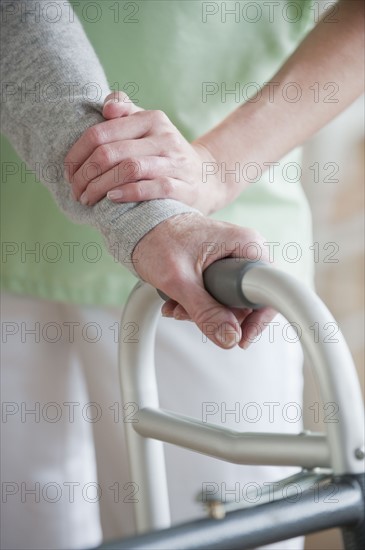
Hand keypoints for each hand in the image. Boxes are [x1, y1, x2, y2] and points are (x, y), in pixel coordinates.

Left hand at [64, 92, 224, 214]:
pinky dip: (129, 193)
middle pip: (111, 152)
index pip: (102, 132)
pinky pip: (153, 188)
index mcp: (151, 119)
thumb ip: (126, 112)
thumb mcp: (150, 128)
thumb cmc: (167, 154)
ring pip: (129, 169)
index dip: (78, 153)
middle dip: (86, 174)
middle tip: (75, 190)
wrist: (209, 178)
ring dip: (101, 186)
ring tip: (88, 198)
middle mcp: (164, 137)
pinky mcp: (184, 187)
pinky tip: (112, 199)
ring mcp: (176, 162)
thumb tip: (106, 106)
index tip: (68, 172)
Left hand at [132, 213, 274, 349]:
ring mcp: (233, 260)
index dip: (257, 319)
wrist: (141, 225)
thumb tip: (229, 339)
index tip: (241, 338)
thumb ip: (204, 311)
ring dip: (204, 312)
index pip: (268, 291)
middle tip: (189, 315)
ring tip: (176, 308)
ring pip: (231, 301)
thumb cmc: (158, 239)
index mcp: (246, 244)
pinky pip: (219, 295)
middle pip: (248, 300)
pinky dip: (198, 304)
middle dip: (219, 316)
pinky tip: (176, 304)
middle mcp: (245, 251)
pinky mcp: (221, 267)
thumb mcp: (180, 280)